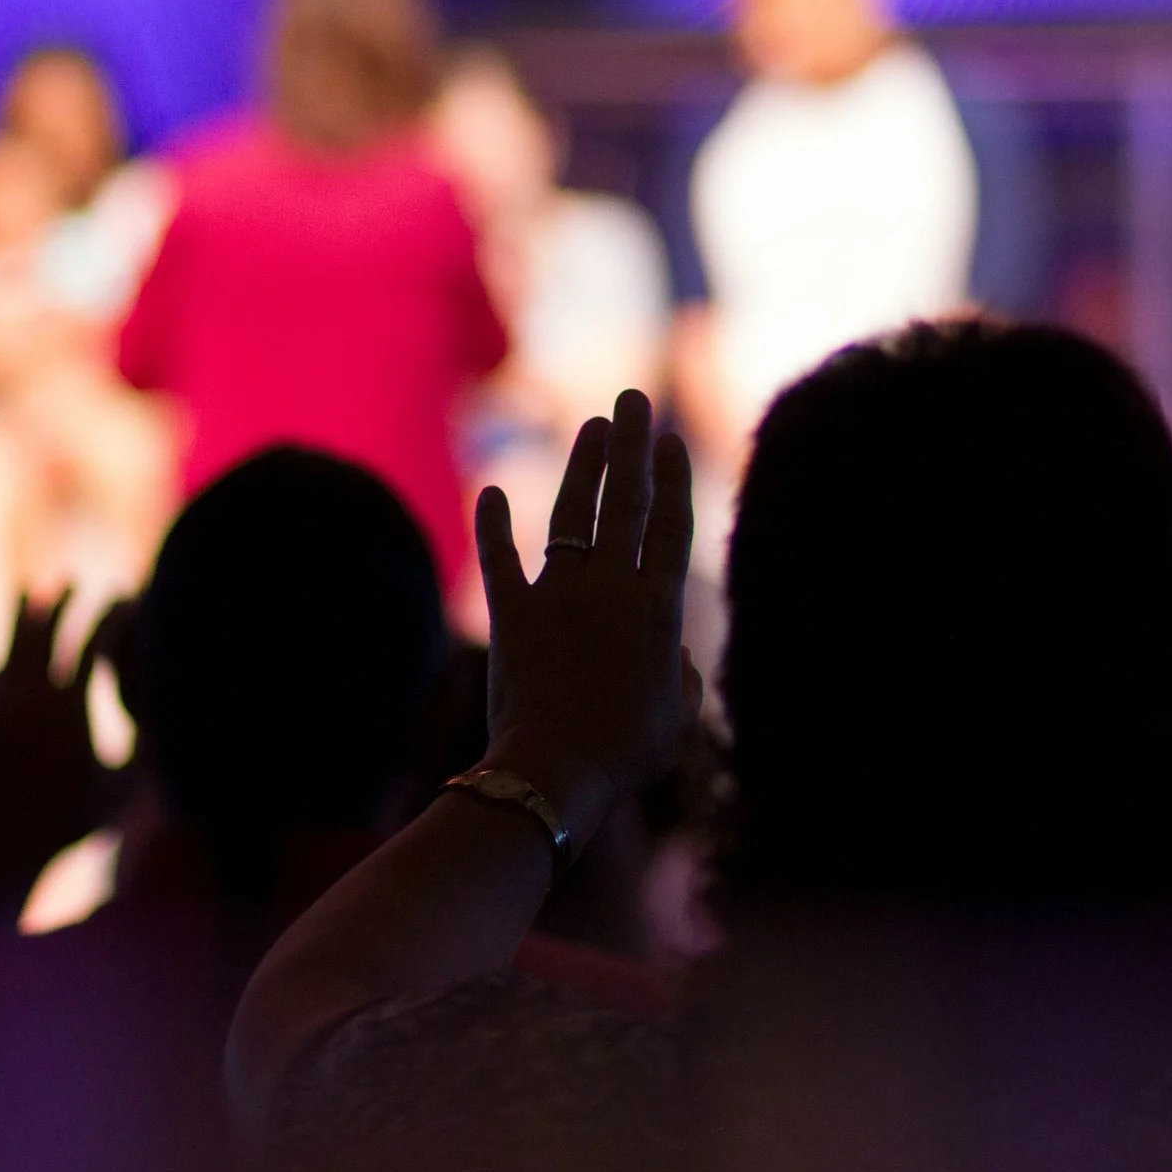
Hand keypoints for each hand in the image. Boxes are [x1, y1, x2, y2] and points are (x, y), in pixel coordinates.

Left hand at [0, 592, 130, 875]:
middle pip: (42, 632)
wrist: (7, 852)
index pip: (93, 644)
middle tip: (68, 580)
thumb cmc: (76, 825)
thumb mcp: (127, 789)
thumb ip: (151, 751)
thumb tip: (182, 723)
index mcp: (68, 708)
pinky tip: (0, 668)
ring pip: (7, 651)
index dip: (111, 617)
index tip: (124, 598)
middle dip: (58, 602)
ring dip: (21, 623)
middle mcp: (27, 701)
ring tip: (29, 596)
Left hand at [474, 389, 699, 844]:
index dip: (672, 479)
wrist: (554, 771)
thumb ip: (681, 673)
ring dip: (581, 467)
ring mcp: (558, 595)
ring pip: (571, 514)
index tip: (669, 440)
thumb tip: (673, 656)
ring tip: (592, 428)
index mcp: (658, 608)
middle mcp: (610, 587)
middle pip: (625, 501)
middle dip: (630, 445)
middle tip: (631, 400)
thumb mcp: (678, 714)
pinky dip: (493, 525)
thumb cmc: (627, 753)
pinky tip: (490, 493)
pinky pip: (501, 558)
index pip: (671, 527)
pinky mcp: (511, 613)